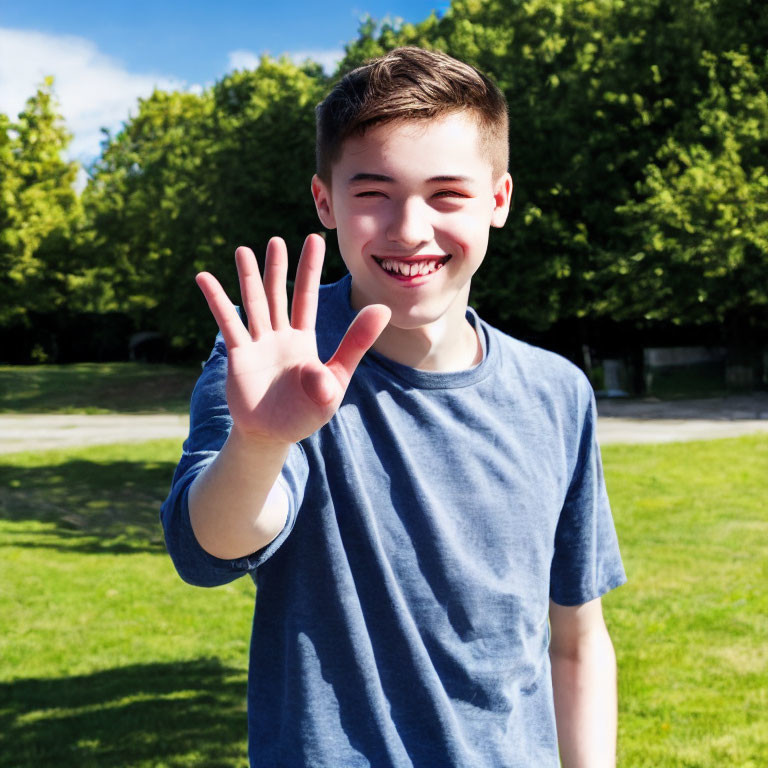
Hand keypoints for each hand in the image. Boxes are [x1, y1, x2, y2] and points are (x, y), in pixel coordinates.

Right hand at [196, 234, 389, 445]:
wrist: (274, 436)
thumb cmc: (307, 410)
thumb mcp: (337, 377)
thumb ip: (356, 344)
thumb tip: (383, 309)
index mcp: (303, 339)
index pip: (307, 297)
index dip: (309, 269)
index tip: (313, 239)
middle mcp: (279, 336)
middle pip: (278, 295)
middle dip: (277, 268)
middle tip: (276, 240)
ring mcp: (257, 344)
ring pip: (253, 304)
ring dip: (248, 277)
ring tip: (243, 250)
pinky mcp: (238, 356)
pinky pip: (228, 324)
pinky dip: (217, 300)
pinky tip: (204, 277)